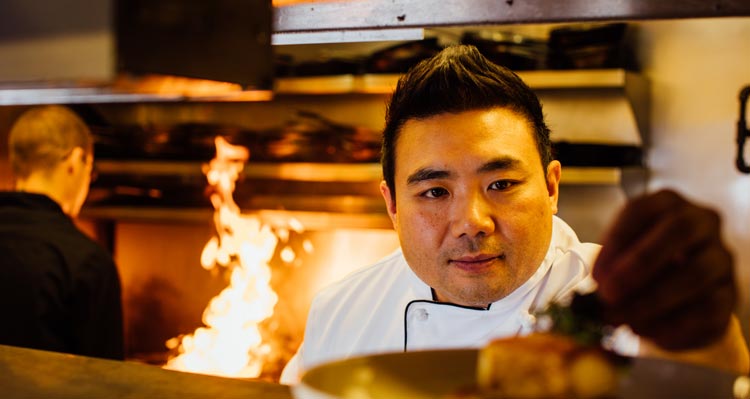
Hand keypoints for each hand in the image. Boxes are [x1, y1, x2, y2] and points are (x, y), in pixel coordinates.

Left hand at [592, 189, 736, 350]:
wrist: (674, 289)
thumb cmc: (640, 263)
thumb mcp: (620, 253)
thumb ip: (610, 263)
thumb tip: (601, 283)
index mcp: (666, 203)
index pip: (640, 210)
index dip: (616, 242)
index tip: (596, 274)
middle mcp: (701, 222)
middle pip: (679, 231)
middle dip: (640, 264)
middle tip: (609, 294)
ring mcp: (720, 257)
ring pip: (696, 274)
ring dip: (652, 301)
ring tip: (622, 319)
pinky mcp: (730, 294)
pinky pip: (709, 310)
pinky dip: (674, 326)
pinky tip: (647, 333)